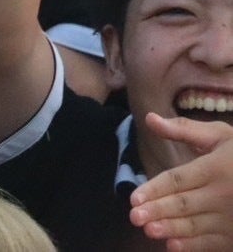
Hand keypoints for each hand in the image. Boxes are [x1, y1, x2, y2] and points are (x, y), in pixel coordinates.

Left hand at [130, 113, 232, 249]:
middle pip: (184, 203)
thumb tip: (150, 118)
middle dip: (158, 211)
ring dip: (173, 229)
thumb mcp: (219, 136)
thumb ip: (183, 130)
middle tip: (134, 217)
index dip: (154, 189)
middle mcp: (223, 193)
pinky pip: (214, 242)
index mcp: (215, 168)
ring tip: (150, 231)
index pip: (178, 179)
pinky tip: (174, 246)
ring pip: (197, 224)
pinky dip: (194, 245)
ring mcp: (232, 216)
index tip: (133, 198)